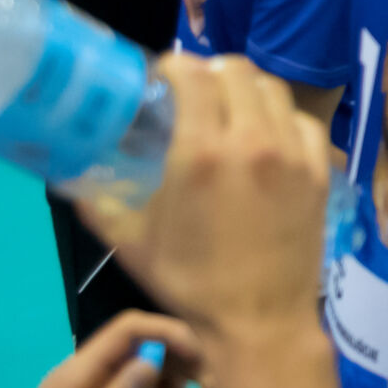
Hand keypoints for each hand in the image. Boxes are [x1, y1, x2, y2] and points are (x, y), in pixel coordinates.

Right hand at [68, 55, 330, 348]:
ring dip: (246, 89)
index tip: (162, 77)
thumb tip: (68, 175)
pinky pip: (302, 122)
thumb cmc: (190, 284)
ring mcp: (292, 155)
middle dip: (209, 72)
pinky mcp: (318, 172)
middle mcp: (252, 141)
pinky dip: (282, 117)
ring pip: (273, 90)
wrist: (258, 322)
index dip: (174, 65)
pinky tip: (266, 134)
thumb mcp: (130, 242)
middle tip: (193, 92)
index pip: (193, 73)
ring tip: (229, 108)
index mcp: (202, 151)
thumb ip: (96, 202)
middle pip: (236, 70)